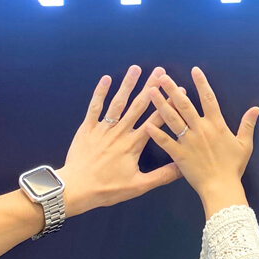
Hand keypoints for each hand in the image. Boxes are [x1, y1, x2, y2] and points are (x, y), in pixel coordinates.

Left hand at [57, 65, 181, 216]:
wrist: (75, 190)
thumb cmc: (107, 189)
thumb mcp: (138, 186)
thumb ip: (162, 176)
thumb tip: (183, 167)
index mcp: (134, 144)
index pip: (156, 120)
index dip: (168, 104)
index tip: (178, 90)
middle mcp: (121, 132)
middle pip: (138, 106)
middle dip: (150, 87)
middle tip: (160, 71)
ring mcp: (103, 128)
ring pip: (118, 103)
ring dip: (127, 84)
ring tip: (136, 68)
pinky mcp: (87, 128)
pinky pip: (95, 107)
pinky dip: (100, 93)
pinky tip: (106, 78)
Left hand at [144, 67, 258, 218]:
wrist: (221, 187)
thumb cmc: (233, 167)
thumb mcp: (245, 144)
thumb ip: (248, 124)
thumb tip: (256, 108)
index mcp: (217, 125)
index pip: (208, 98)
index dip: (201, 83)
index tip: (194, 70)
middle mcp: (201, 129)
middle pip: (185, 104)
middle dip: (173, 89)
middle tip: (162, 77)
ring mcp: (188, 141)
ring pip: (172, 119)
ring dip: (161, 104)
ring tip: (151, 91)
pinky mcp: (179, 154)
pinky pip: (165, 141)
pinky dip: (156, 133)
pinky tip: (147, 123)